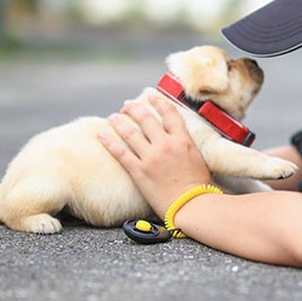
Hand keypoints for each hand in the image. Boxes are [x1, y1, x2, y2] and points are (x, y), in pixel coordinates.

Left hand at [97, 94, 213, 217]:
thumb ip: (188, 148)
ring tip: (114, 117)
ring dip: (120, 122)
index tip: (150, 95)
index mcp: (182, 140)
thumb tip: (184, 143)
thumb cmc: (199, 189)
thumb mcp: (200, 161)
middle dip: (134, 108)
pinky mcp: (139, 171)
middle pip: (146, 119)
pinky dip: (110, 142)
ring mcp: (150, 157)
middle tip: (127, 105)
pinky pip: (120, 153)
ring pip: (130, 132)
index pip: (169, 113)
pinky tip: (102, 135)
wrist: (191, 205)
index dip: (158, 101)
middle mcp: (165, 144)